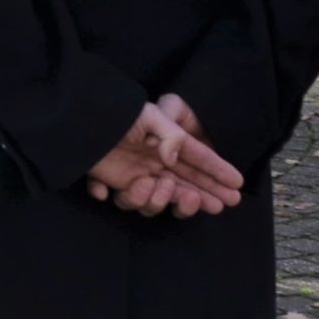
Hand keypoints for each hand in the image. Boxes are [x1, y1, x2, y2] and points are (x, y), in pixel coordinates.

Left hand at [85, 101, 242, 217]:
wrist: (80, 118)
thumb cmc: (118, 114)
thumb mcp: (149, 116)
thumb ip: (170, 135)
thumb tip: (172, 159)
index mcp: (166, 144)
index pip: (198, 159)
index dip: (218, 172)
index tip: (238, 185)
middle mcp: (154, 162)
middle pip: (186, 185)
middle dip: (205, 195)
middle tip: (220, 205)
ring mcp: (135, 174)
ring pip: (157, 199)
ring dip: (162, 199)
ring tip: (159, 185)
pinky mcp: (114, 181)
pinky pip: (121, 199)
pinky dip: (119, 196)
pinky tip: (106, 189)